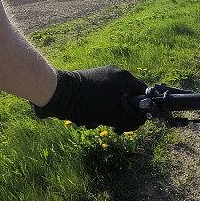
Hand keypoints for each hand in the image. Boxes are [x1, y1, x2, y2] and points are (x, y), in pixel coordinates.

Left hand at [32, 65, 146, 132]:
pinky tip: (85, 118)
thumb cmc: (88, 104)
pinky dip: (97, 107)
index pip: (143, 94)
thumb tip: (141, 120)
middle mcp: (116, 73)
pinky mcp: (90, 78)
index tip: (130, 123)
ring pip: (112, 98)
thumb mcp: (114, 116)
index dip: (140, 110)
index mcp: (125, 78)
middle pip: (127, 97)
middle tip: (113, 127)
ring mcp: (102, 74)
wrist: (57, 94)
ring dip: (106, 113)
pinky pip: (101, 94)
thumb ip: (132, 119)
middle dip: (120, 115)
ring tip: (93, 124)